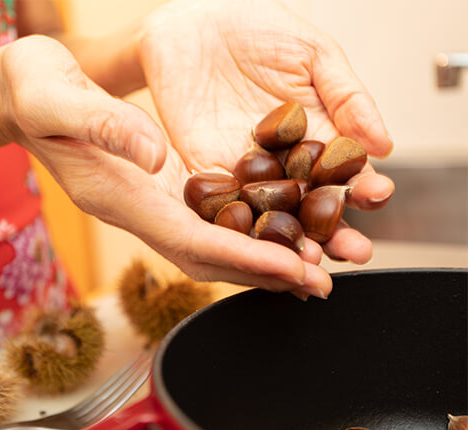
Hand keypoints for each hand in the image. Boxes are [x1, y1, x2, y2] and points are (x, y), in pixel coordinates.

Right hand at [0, 35, 309, 291]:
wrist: (15, 96)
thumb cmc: (29, 91)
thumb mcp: (57, 98)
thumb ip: (104, 124)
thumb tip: (157, 153)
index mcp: (113, 194)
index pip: (184, 238)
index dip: (239, 256)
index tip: (288, 266)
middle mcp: (133, 207)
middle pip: (204, 256)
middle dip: (260, 272)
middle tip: (317, 281)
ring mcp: (143, 201)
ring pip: (209, 245)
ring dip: (259, 260)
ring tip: (312, 266)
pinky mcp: (154, 187)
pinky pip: (204, 219)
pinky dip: (243, 231)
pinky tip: (276, 229)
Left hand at [138, 0, 394, 295]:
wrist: (192, 20)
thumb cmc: (255, 27)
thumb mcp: (313, 53)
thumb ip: (346, 96)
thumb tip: (382, 143)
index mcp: (314, 133)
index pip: (344, 171)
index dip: (362, 186)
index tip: (377, 195)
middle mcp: (280, 160)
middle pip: (311, 205)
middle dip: (334, 230)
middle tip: (355, 251)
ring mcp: (242, 169)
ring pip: (270, 216)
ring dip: (289, 242)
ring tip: (308, 261)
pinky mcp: (203, 170)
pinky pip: (222, 205)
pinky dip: (237, 228)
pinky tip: (253, 245)